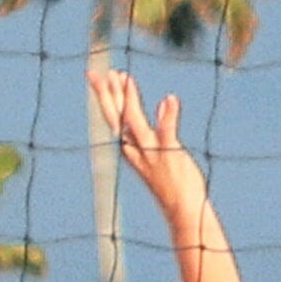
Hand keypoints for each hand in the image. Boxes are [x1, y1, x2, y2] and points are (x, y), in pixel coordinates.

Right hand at [92, 67, 209, 228]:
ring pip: (134, 121)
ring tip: (125, 77)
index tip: (104, 75)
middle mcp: (137, 149)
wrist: (182, 209)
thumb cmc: (174, 181)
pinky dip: (168, 116)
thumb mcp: (163, 151)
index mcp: (132, 148)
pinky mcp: (170, 154)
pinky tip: (169, 99)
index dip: (109, 96)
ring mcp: (152, 152)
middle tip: (98, 72)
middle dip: (107, 94)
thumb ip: (161, 127)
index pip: (116, 117)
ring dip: (128, 98)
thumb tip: (162, 104)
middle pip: (117, 116)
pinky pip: (167, 131)